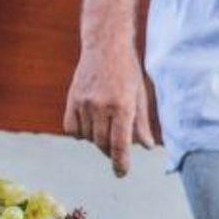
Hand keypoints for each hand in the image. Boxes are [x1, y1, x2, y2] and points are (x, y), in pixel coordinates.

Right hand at [63, 47, 155, 176]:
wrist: (105, 45)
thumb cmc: (127, 70)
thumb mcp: (140, 95)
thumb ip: (141, 123)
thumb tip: (146, 147)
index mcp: (123, 106)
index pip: (120, 144)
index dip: (121, 162)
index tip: (121, 173)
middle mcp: (102, 106)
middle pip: (103, 143)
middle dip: (110, 151)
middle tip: (117, 150)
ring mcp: (84, 103)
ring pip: (88, 138)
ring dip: (97, 141)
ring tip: (106, 129)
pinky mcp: (72, 99)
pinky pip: (72, 129)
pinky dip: (81, 133)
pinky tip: (90, 126)